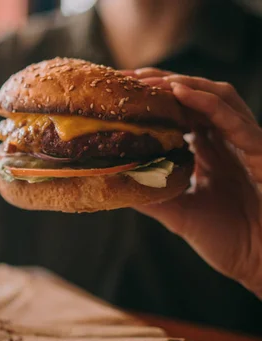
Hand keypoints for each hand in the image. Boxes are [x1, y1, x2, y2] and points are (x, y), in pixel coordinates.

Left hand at [125, 68, 261, 297]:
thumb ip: (152, 195)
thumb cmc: (231, 240)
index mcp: (213, 151)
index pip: (183, 112)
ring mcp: (247, 143)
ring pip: (218, 97)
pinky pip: (234, 119)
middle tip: (126, 78)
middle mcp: (230, 141)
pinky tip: (179, 92)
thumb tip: (116, 180)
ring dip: (182, 84)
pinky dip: (206, 103)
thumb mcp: (180, 214)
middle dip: (162, 82)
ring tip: (148, 81)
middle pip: (198, 96)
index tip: (121, 92)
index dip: (156, 98)